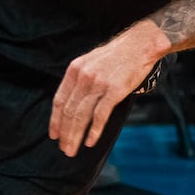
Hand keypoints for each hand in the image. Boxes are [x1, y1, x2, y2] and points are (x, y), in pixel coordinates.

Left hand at [50, 21, 165, 155]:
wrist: (140, 44)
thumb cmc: (117, 55)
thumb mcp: (91, 61)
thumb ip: (80, 79)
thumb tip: (72, 102)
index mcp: (75, 70)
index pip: (59, 100)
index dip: (55, 120)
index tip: (54, 135)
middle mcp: (83, 77)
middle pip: (69, 111)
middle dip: (65, 133)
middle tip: (64, 149)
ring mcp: (98, 84)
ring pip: (81, 116)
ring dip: (75, 136)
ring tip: (73, 149)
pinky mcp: (114, 91)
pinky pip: (100, 115)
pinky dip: (94, 131)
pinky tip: (90, 141)